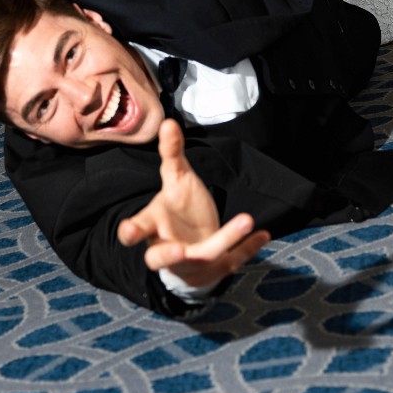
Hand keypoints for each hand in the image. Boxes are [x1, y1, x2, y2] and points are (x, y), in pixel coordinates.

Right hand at [117, 119, 269, 286]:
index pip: (136, 230)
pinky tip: (263, 234)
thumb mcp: (175, 179)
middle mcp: (167, 248)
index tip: (129, 231)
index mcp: (153, 226)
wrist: (192, 242)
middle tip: (179, 251)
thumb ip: (171, 154)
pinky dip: (248, 249)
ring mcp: (190, 264)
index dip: (131, 232)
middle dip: (167, 255)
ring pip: (204, 256)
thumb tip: (169, 122)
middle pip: (158, 258)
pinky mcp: (213, 270)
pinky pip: (232, 262)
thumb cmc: (178, 208)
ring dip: (225, 239)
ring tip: (246, 219)